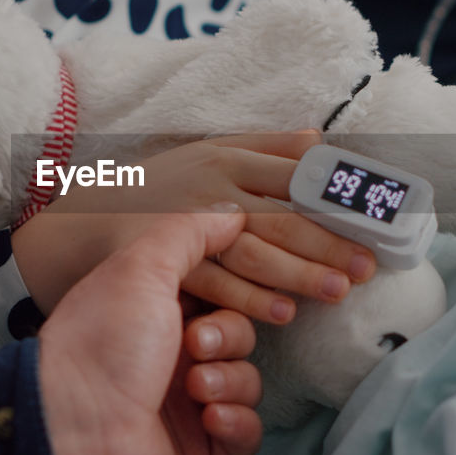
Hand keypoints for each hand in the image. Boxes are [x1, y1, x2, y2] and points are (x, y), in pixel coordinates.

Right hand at [14, 131, 376, 322]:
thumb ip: (266, 147)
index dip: (339, 198)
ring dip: (298, 271)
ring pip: (253, 249)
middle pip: (282, 215)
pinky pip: (213, 281)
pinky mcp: (166, 259)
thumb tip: (320, 141)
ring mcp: (189, 224)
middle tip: (369, 266)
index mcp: (229, 158)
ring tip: (338, 291)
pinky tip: (281, 313)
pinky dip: (247, 298)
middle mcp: (214, 188)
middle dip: (330, 242)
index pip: (296, 177)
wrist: (77, 218)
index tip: (378, 219)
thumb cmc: (154, 187)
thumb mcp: (206, 151)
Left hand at [38, 206, 262, 454]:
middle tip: (193, 347)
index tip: (258, 289)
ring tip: (194, 389)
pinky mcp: (198, 449)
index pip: (220, 292)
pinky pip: (246, 435)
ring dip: (229, 382)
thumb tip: (232, 212)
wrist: (72, 429)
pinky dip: (237, 425)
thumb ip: (189, 233)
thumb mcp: (141, 267)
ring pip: (246, 384)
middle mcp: (172, 354)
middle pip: (240, 336)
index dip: (239, 292)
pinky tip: (210, 419)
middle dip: (227, 339)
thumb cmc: (99, 343)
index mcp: (157, 309)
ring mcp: (186, 404)